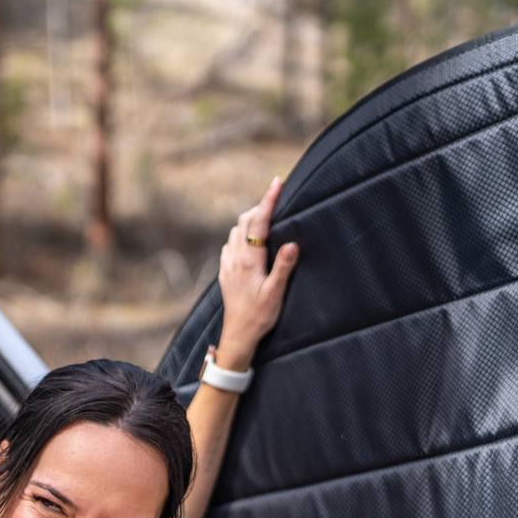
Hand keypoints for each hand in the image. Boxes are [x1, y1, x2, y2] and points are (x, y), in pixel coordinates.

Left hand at [216, 177, 299, 370]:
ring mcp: (228, 264)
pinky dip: (241, 235)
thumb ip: (283, 267)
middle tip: (276, 201)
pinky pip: (230, 244)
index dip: (268, 200)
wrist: (238, 335)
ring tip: (265, 219)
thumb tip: (292, 244)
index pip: (259, 222)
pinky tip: (249, 241)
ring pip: (236, 231)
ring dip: (250, 221)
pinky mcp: (225, 271)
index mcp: (249, 260)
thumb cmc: (259, 316)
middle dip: (260, 208)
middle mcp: (235, 257)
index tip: (277, 183)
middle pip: (245, 221)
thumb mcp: (275, 293)